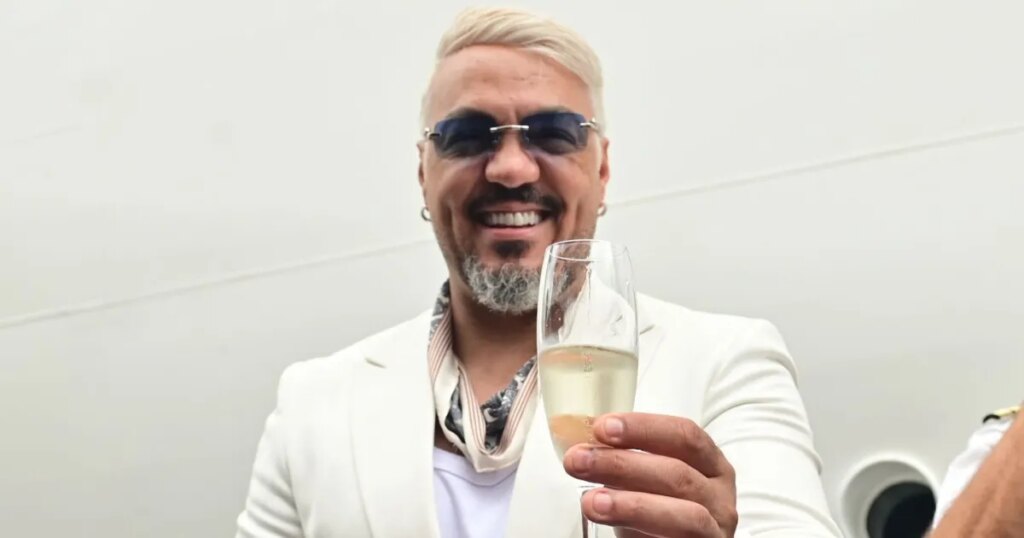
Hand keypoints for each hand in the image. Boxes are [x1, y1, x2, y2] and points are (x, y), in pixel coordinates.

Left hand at [563, 413, 737, 537]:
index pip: (683, 434)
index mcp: (708, 462)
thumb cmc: (658, 513)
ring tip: (591, 501)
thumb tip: (583, 445)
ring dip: (631, 504)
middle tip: (579, 460)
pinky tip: (613, 522)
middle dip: (622, 464)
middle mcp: (718, 493)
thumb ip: (622, 461)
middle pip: (677, 472)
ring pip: (683, 513)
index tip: (602, 428)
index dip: (643, 428)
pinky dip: (644, 528)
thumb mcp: (642, 481)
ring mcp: (717, 527)